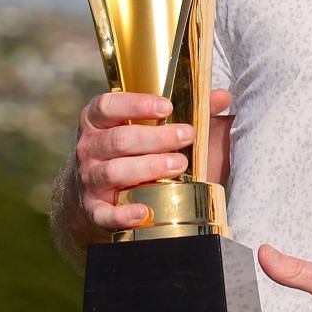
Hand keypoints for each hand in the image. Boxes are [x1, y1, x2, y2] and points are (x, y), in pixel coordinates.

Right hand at [72, 88, 231, 236]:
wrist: (98, 187)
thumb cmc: (134, 148)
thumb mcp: (151, 124)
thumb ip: (188, 108)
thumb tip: (222, 97)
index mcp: (98, 120)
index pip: (108, 106)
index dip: (136, 105)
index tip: (167, 107)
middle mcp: (89, 148)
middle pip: (119, 140)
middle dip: (156, 138)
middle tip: (187, 135)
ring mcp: (89, 178)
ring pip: (114, 172)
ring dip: (148, 169)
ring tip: (179, 164)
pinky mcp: (94, 208)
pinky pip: (104, 214)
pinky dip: (122, 215)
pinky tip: (144, 211)